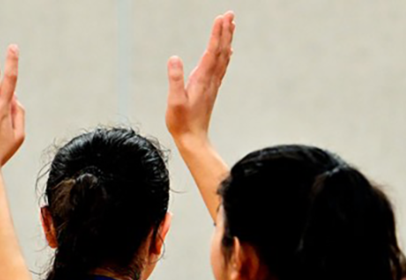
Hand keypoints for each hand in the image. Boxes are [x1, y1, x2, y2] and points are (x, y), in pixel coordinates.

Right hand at [166, 12, 235, 144]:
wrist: (193, 139)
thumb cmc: (181, 122)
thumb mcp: (174, 101)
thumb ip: (175, 79)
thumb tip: (174, 58)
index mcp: (202, 79)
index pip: (212, 51)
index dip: (217, 34)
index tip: (221, 17)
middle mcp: (210, 79)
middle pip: (221, 51)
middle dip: (225, 31)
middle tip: (230, 13)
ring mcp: (212, 84)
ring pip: (223, 57)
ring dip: (227, 40)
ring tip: (230, 25)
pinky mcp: (211, 89)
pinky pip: (221, 67)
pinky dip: (225, 55)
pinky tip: (227, 50)